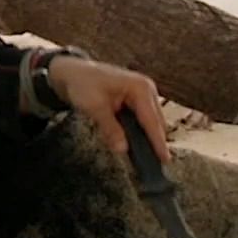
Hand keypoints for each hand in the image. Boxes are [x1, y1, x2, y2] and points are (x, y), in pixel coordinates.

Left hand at [48, 57, 171, 163]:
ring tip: (149, 160)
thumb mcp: (95, 107)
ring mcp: (143, 94)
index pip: (151, 119)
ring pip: (151, 122)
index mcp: (140, 87)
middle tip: (157, 166)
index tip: (164, 159)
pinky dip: (141, 132)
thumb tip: (122, 149)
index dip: (157, 141)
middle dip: (156, 142)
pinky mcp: (137, 100)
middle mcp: (146, 89)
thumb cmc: (83, 83)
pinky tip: (138, 147)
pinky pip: (143, 120)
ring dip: (149, 138)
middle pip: (156, 121)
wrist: (73, 72)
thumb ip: (110, 129)